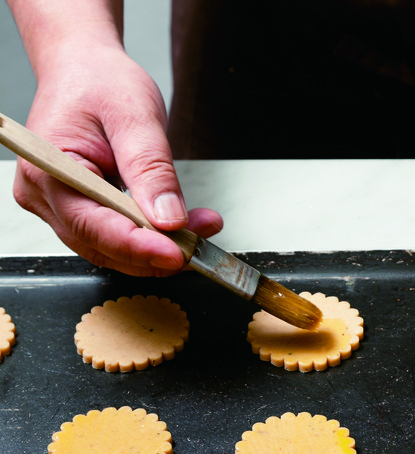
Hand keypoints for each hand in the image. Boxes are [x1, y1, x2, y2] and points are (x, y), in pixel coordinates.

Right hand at [13, 43, 222, 276]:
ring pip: (111, 250)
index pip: (92, 226)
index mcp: (49, 169)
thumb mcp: (135, 115)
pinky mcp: (79, 213)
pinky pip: (115, 239)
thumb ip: (152, 169)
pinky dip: (150, 239)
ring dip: (157, 249)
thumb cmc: (99, 81)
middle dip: (154, 252)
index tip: (176, 254)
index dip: (137, 247)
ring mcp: (59, 208)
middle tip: (200, 243)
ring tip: (198, 230)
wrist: (84, 68)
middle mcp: (45, 196)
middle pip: (102, 247)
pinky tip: (180, 229)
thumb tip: (169, 219)